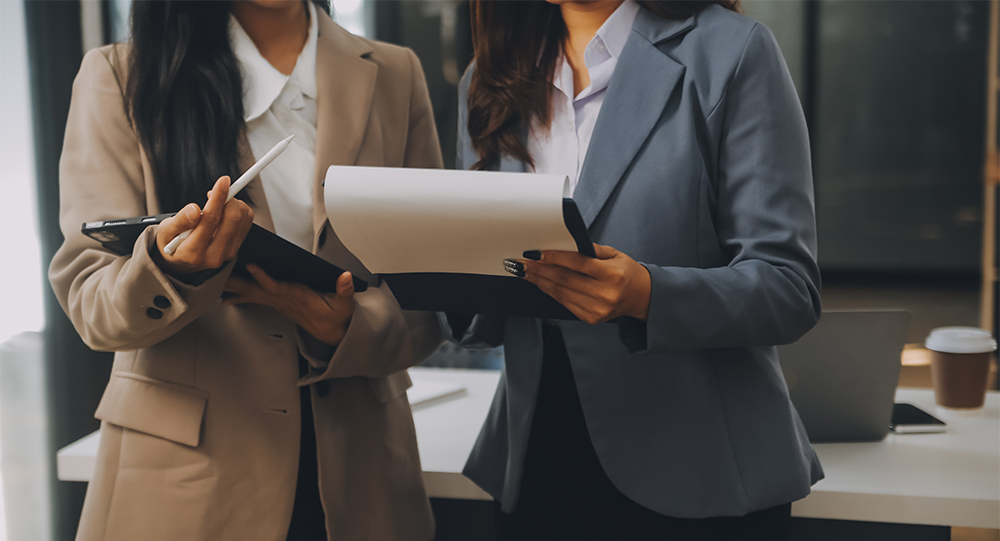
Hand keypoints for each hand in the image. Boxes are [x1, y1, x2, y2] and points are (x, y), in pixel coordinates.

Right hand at [155, 176, 253, 275]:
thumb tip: (195, 209)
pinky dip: (238, 210)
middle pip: (232, 219)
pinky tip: (224, 210)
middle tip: (217, 190)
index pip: (211, 220)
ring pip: (242, 220)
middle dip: (228, 198)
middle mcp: (214, 256)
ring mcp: (228, 253)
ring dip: (234, 203)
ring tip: (218, 202)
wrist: (182, 262)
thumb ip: (179, 221)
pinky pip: (246, 223)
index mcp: (193, 252)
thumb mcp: (165, 232)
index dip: (219, 197)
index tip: (224, 181)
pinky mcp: (236, 248)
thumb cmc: (172, 244)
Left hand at [223, 264, 355, 345]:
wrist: (332, 333)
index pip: (278, 287)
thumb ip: (344, 291)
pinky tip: (224, 296)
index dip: (264, 278)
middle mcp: (283, 300)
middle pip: (256, 290)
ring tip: (212, 280)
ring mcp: (278, 303)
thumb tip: (346, 277)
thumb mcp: (344, 306)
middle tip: (217, 273)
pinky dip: (238, 296)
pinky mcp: (277, 303)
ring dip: (232, 288)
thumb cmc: (335, 317)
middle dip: (236, 282)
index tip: (252, 266)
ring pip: (251, 294)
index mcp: (298, 297)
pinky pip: (254, 298)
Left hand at [507, 244, 650, 324]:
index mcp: (612, 275)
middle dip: (540, 270)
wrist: (640, 297)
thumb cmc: (626, 272)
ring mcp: (597, 308)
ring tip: (526, 272)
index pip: (577, 264)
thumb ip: (590, 250)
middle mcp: (605, 294)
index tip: (536, 253)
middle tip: (522, 262)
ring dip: (540, 281)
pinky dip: (550, 291)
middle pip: (565, 280)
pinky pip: (564, 302)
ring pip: (561, 293)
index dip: (554, 258)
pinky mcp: (590, 317)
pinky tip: (540, 283)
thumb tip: (563, 244)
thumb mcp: (614, 255)